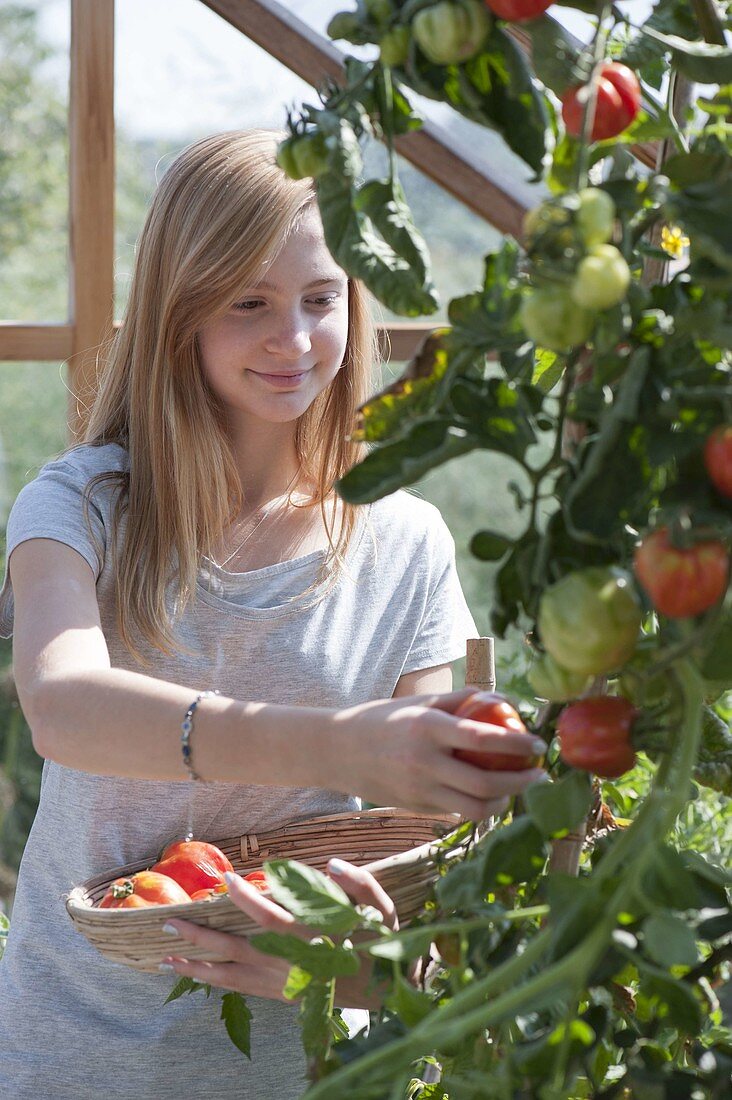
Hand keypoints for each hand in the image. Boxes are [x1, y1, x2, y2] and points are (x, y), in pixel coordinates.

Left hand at [160, 859, 397, 1008]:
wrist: (386, 995)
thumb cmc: (381, 946)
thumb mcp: (381, 910)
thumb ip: (360, 884)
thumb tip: (333, 862)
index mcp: (310, 939)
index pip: (268, 916)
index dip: (244, 898)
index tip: (225, 880)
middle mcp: (288, 964)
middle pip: (235, 950)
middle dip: (199, 937)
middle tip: (167, 923)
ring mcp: (281, 984)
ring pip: (230, 976)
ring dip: (197, 966)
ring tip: (166, 958)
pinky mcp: (280, 996)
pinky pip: (240, 989)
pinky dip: (214, 982)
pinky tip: (194, 975)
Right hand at [325, 687, 546, 819]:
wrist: (338, 750)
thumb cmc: (384, 719)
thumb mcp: (418, 703)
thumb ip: (460, 700)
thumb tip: (502, 698)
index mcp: (427, 728)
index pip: (483, 739)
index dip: (517, 744)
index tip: (539, 744)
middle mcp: (424, 762)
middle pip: (485, 783)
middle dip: (521, 782)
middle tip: (539, 774)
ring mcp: (418, 790)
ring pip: (474, 808)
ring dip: (504, 802)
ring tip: (516, 788)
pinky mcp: (415, 808)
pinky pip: (456, 812)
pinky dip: (478, 806)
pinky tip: (490, 795)